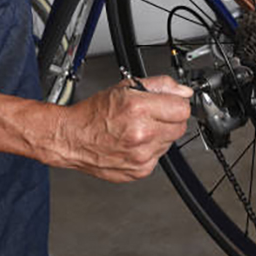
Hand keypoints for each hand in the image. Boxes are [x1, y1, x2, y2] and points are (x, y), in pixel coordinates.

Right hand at [55, 75, 191, 182]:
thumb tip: (183, 91)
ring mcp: (142, 155)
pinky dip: (150, 149)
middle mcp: (142, 134)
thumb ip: (159, 85)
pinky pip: (159, 156)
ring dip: (160, 134)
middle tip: (152, 115)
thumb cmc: (94, 114)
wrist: (72, 139)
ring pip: (170, 141)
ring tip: (138, 128)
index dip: (177, 103)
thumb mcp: (125, 87)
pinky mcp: (140, 170)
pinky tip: (134, 142)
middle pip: (180, 126)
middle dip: (170, 118)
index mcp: (139, 109)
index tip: (170, 103)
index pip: (182, 109)